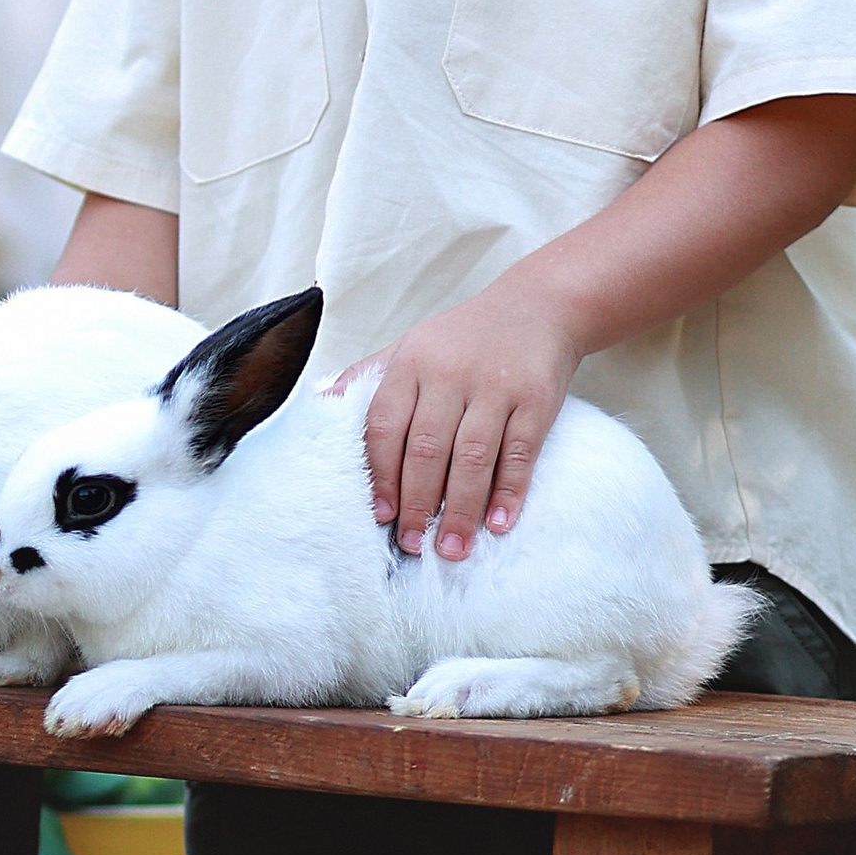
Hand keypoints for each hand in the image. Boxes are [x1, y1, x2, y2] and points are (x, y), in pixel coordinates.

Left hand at [348, 280, 579, 561]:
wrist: (537, 306)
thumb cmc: (464, 338)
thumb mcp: (410, 346)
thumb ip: (367, 377)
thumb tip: (318, 404)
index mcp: (411, 362)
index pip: (385, 425)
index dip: (380, 474)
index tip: (379, 516)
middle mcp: (450, 374)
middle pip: (427, 448)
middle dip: (416, 503)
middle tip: (412, 543)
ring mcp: (495, 387)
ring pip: (472, 457)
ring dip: (460, 509)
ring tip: (451, 548)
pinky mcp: (535, 400)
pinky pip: (520, 453)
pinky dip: (509, 492)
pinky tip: (499, 523)